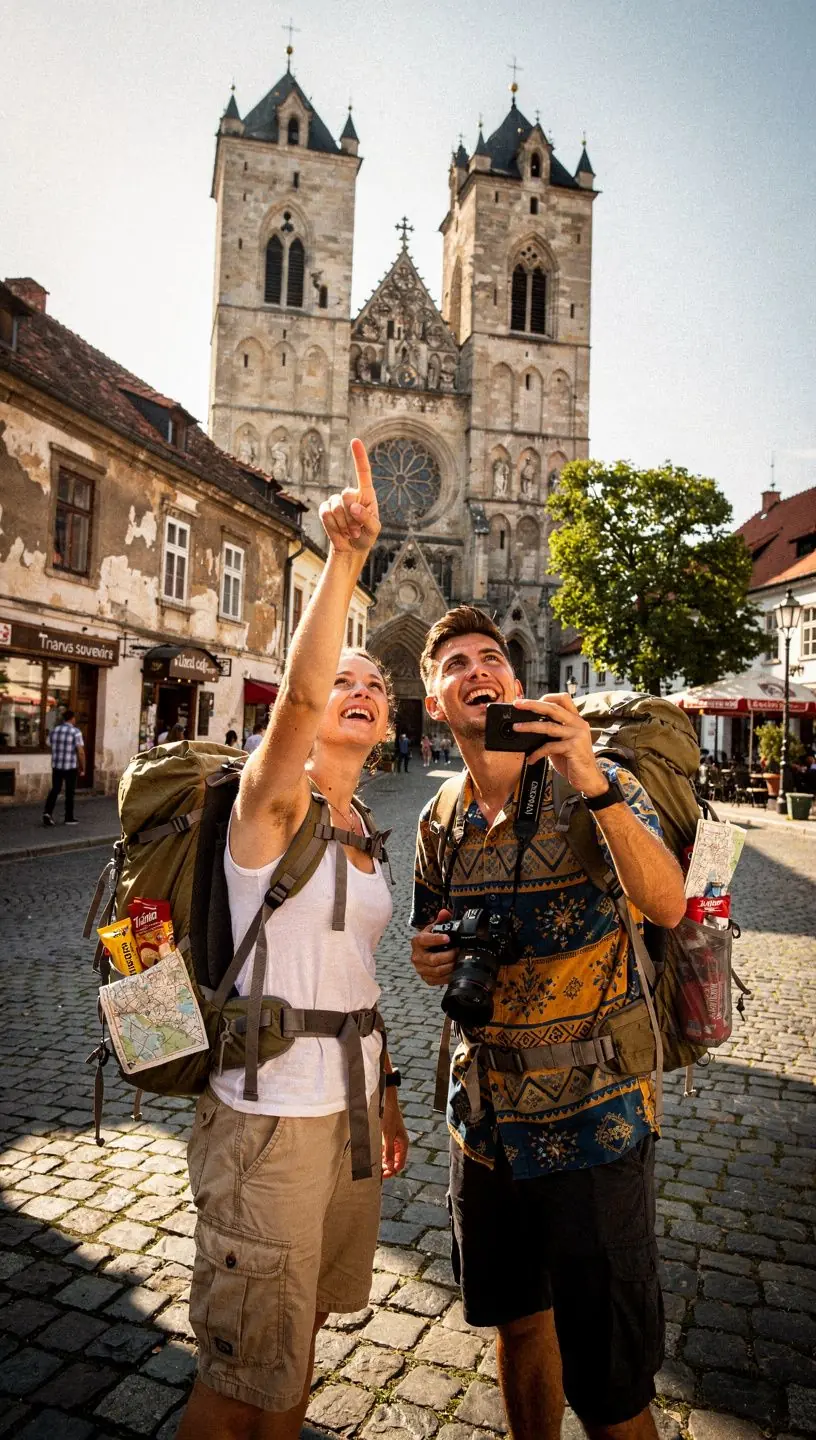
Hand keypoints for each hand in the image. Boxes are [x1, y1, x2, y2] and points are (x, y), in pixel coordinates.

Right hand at [319, 438, 380, 554]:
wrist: (351, 549)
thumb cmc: (366, 537)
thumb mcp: (374, 530)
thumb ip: (367, 518)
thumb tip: (353, 506)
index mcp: (367, 494)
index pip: (363, 472)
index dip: (359, 457)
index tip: (355, 440)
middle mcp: (351, 494)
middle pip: (346, 495)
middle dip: (351, 516)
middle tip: (357, 530)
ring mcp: (336, 501)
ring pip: (335, 506)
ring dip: (344, 524)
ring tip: (350, 532)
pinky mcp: (325, 510)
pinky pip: (325, 514)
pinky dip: (333, 526)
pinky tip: (340, 532)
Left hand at [381, 1090, 408, 1176]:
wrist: (386, 1102)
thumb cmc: (388, 1117)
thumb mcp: (388, 1135)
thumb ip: (389, 1151)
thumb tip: (389, 1167)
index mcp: (403, 1144)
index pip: (399, 1165)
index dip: (391, 1172)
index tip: (382, 1176)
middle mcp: (399, 1144)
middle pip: (394, 1162)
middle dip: (386, 1168)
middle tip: (375, 1174)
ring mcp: (393, 1141)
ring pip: (388, 1157)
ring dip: (382, 1163)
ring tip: (373, 1168)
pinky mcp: (387, 1138)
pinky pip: (384, 1150)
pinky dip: (379, 1155)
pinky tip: (372, 1158)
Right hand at [411, 909, 455, 986]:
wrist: (424, 954)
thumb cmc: (430, 941)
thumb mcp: (434, 929)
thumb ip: (441, 920)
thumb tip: (445, 913)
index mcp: (417, 942)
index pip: (425, 940)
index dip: (436, 939)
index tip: (447, 938)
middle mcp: (417, 956)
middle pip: (433, 959)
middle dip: (448, 955)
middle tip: (458, 950)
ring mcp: (421, 969)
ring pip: (437, 970)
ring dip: (450, 966)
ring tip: (458, 960)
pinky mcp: (426, 978)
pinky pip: (438, 980)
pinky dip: (448, 976)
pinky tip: (455, 970)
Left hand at [511, 694, 607, 796]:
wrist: (589, 779)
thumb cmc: (574, 761)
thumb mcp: (562, 743)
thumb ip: (552, 733)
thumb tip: (530, 726)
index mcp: (576, 720)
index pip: (563, 699)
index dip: (546, 697)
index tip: (530, 700)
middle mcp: (578, 724)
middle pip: (553, 708)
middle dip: (533, 704)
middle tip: (518, 704)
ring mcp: (577, 735)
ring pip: (549, 726)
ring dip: (529, 726)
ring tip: (517, 728)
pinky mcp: (573, 747)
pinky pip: (550, 747)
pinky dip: (537, 752)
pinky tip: (531, 758)